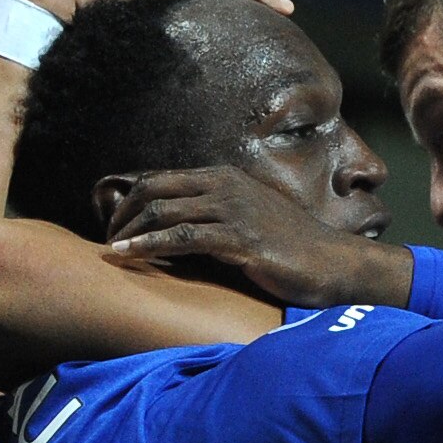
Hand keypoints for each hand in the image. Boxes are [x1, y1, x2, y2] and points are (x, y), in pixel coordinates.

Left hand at [103, 169, 414, 308]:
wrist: (336, 264)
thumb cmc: (292, 249)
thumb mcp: (250, 221)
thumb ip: (215, 218)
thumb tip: (176, 233)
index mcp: (226, 178)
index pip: (161, 179)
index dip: (129, 200)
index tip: (114, 227)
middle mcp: (226, 186)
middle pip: (154, 189)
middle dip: (121, 214)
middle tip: (107, 241)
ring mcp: (234, 211)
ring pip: (163, 211)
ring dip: (129, 232)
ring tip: (110, 251)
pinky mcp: (241, 239)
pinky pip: (182, 238)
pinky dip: (149, 246)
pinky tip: (129, 257)